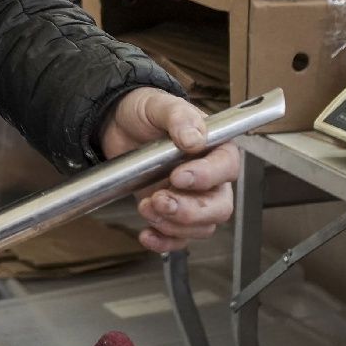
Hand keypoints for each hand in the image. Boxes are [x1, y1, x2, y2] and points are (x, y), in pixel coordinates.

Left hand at [100, 88, 239, 252]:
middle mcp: (210, 177)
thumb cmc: (146, 112)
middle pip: (219, 206)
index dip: (206, 177)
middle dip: (189, 210)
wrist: (119, 126)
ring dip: (173, 225)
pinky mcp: (173, 213)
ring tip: (145, 206)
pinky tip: (147, 234)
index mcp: (215, 147)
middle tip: (160, 199)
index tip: (178, 177)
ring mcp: (192, 198)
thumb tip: (194, 138)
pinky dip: (164, 241)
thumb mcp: (159, 104)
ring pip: (201, 226)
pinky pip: (179, 239)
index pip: (226, 168)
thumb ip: (179, 117)